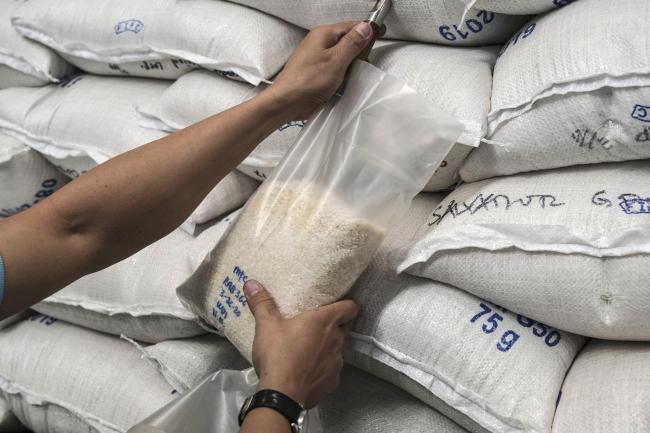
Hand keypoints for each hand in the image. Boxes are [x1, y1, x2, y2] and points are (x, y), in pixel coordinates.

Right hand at [243, 280, 357, 408]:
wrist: (282, 394)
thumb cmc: (278, 354)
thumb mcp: (266, 326)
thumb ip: (261, 303)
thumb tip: (251, 283)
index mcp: (324, 321)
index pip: (350, 307)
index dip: (347, 304)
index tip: (336, 304)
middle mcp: (336, 340)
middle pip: (345, 327)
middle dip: (336, 324)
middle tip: (318, 324)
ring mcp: (337, 362)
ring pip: (338, 349)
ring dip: (327, 347)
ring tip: (309, 349)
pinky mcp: (333, 381)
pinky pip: (331, 370)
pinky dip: (322, 368)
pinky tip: (307, 371)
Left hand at [262, 21, 374, 121]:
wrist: (286, 102)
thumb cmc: (307, 81)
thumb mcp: (336, 60)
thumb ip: (352, 43)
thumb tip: (365, 27)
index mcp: (323, 34)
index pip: (351, 26)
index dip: (367, 29)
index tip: (381, 33)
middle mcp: (319, 44)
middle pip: (347, 40)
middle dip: (359, 50)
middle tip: (365, 61)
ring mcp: (317, 58)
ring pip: (342, 56)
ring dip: (350, 65)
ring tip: (353, 74)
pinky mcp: (316, 73)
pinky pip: (335, 69)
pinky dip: (342, 74)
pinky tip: (344, 83)